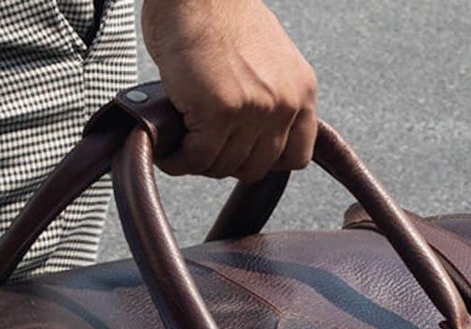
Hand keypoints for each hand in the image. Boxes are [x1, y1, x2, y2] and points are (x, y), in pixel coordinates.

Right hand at [140, 0, 318, 183]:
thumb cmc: (219, 18)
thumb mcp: (265, 63)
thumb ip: (269, 100)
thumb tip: (250, 140)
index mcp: (300, 90)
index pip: (296, 157)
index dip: (263, 160)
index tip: (240, 151)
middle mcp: (283, 102)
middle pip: (255, 168)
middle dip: (225, 160)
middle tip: (203, 142)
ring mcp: (254, 109)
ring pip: (224, 166)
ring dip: (198, 159)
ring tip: (183, 138)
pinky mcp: (220, 112)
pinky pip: (197, 159)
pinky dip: (178, 159)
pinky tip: (169, 147)